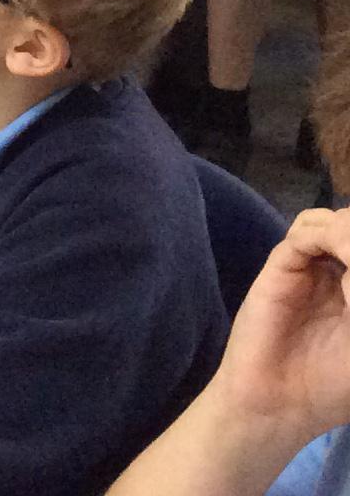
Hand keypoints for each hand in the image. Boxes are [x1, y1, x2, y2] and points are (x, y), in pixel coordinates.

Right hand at [209, 208, 349, 447]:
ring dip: (346, 235)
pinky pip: (305, 232)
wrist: (278, 399)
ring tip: (347, 260)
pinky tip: (332, 257)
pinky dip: (323, 237)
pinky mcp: (283, 263)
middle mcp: (341, 273)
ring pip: (336, 221)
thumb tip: (347, 244)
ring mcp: (313, 265)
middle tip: (349, 283)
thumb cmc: (333, 382)